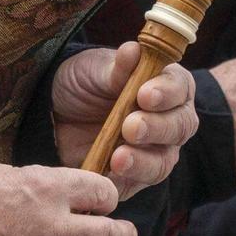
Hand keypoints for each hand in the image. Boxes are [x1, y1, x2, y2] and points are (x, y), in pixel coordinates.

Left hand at [51, 44, 198, 199]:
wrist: (55, 112)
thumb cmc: (85, 82)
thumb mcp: (94, 68)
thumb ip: (117, 67)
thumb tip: (133, 50)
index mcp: (167, 86)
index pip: (180, 89)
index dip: (166, 93)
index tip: (145, 95)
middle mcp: (170, 121)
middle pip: (179, 128)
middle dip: (156, 128)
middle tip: (130, 127)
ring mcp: (155, 152)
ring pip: (162, 162)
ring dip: (142, 161)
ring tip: (118, 158)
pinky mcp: (134, 178)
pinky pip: (136, 185)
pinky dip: (123, 182)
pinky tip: (108, 176)